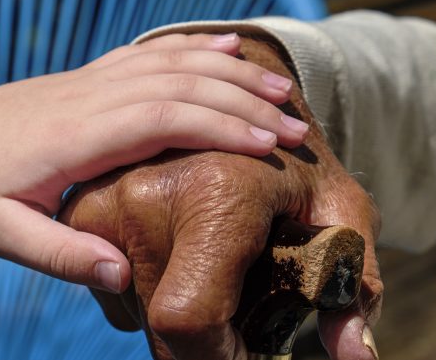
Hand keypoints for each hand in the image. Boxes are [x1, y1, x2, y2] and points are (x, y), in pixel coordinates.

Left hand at [0, 33, 309, 292]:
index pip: (164, 118)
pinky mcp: (91, 77)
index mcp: (76, 137)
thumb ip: (62, 255)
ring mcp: (93, 80)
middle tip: (296, 127)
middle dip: (243, 102)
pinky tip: (225, 45)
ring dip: (230, 70)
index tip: (270, 146)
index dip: (220, 127)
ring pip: (173, 62)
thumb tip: (124, 274)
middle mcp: (92, 98)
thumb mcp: (1, 234)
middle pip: (182, 85)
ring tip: (279, 85)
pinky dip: (194, 47)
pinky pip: (150, 53)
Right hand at [59, 37, 382, 359]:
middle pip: (160, 320)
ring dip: (174, 304)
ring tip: (211, 264)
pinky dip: (148, 284)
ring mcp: (102, 197)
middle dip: (202, 334)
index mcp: (211, 196)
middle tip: (239, 301)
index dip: (218, 358)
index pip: (187, 319)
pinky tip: (180, 251)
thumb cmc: (297, 160)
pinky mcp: (82, 206)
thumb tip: (353, 357)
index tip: (246, 354)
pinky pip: (111, 280)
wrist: (240, 100)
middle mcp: (142, 193)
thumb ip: (351, 284)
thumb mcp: (341, 213)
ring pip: (133, 303)